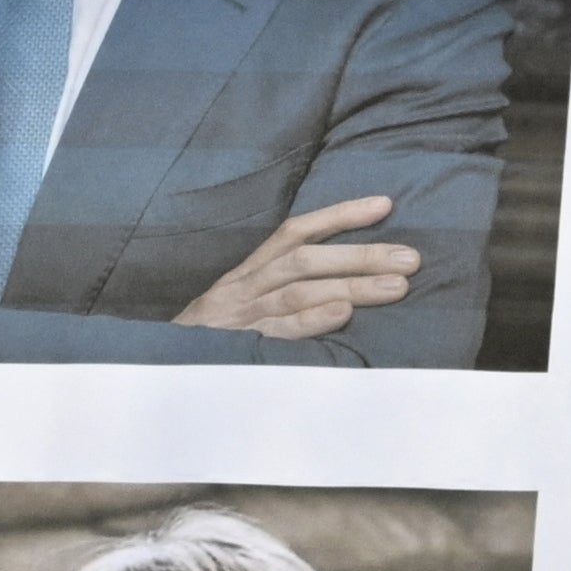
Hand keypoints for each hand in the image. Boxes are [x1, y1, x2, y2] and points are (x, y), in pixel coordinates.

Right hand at [169, 195, 418, 343]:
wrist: (159, 365)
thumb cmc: (215, 332)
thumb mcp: (244, 298)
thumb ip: (282, 282)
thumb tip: (344, 275)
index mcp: (250, 268)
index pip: (298, 231)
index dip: (341, 215)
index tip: (386, 205)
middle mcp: (246, 285)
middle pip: (307, 259)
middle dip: (361, 255)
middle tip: (411, 259)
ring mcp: (243, 316)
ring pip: (299, 291)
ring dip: (352, 285)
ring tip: (397, 286)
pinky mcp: (241, 347)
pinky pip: (278, 331)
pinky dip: (311, 320)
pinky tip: (343, 314)